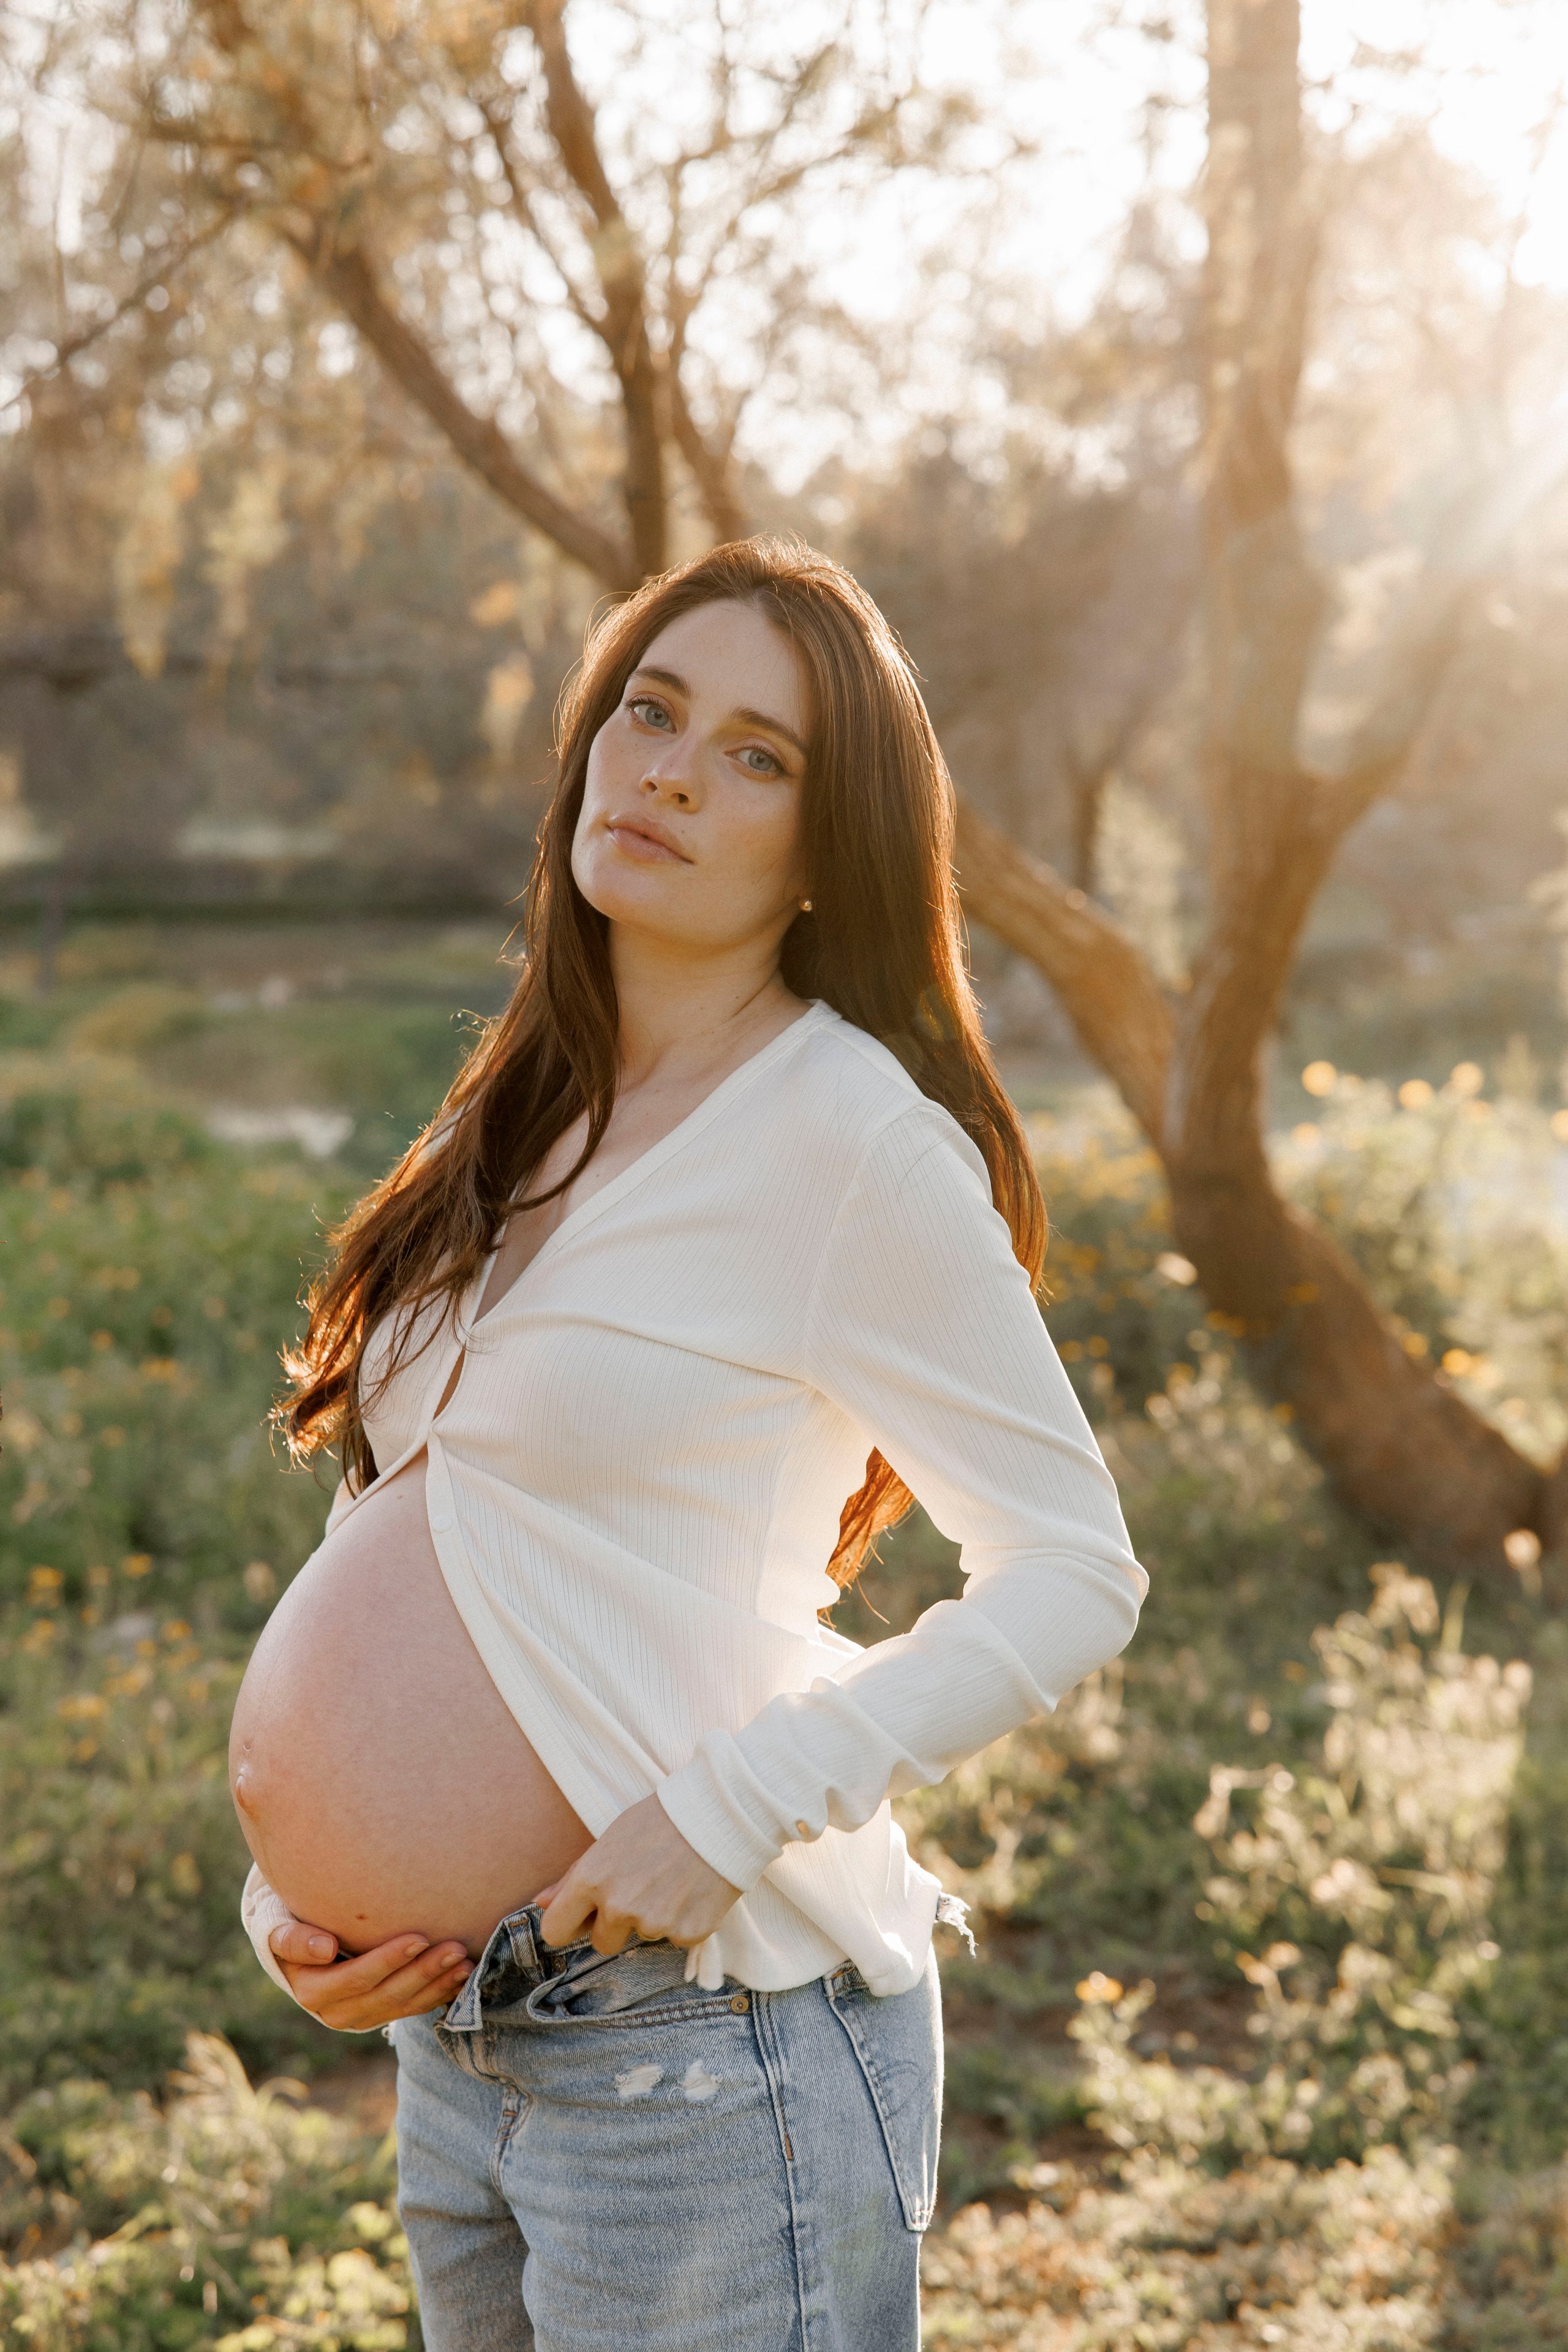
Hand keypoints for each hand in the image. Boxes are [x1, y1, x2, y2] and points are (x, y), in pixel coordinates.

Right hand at [270, 1920, 473, 2031]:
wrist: (300, 1950)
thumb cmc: (293, 1925)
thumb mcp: (281, 1930)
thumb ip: (293, 1938)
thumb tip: (324, 1948)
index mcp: (313, 1991)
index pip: (357, 1976)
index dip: (388, 1960)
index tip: (418, 1938)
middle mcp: (336, 2012)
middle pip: (387, 1993)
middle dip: (423, 1971)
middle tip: (455, 1946)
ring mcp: (359, 2018)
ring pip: (404, 2005)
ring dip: (437, 1984)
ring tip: (465, 1960)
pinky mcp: (378, 2016)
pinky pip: (412, 2009)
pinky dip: (438, 1994)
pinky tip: (462, 1977)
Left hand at [538, 1795, 738, 1957]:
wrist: (721, 1813)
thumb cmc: (660, 1819)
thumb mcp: (611, 1838)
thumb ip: (574, 1876)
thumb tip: (541, 1903)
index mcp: (592, 1880)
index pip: (555, 1932)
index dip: (568, 1925)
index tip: (582, 1917)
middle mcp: (619, 1907)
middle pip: (601, 1943)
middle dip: (615, 1924)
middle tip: (640, 1888)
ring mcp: (654, 1924)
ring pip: (641, 1937)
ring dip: (651, 1918)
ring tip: (671, 1880)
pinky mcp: (688, 1934)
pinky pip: (675, 1938)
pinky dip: (682, 1920)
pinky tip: (692, 1890)